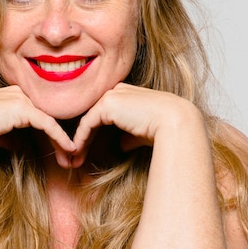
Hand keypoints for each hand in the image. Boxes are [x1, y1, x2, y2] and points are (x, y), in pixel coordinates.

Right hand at [0, 86, 75, 167]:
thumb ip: (8, 136)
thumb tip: (18, 145)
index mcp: (10, 96)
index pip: (37, 115)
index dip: (49, 133)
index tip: (58, 151)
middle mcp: (18, 94)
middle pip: (46, 117)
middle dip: (59, 138)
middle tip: (70, 156)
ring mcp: (21, 99)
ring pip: (50, 121)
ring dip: (62, 140)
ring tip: (72, 157)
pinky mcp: (24, 108)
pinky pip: (48, 124)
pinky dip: (60, 137)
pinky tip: (69, 149)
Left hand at [70, 83, 200, 167]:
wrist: (174, 122)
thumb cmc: (164, 129)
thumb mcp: (143, 132)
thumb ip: (130, 135)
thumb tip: (122, 145)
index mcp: (127, 93)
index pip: (103, 112)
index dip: (93, 131)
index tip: (88, 149)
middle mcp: (117, 90)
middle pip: (92, 114)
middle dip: (83, 136)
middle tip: (75, 156)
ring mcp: (111, 95)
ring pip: (87, 119)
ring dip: (79, 140)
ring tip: (73, 158)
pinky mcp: (107, 104)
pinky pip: (87, 124)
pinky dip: (80, 139)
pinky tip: (77, 152)